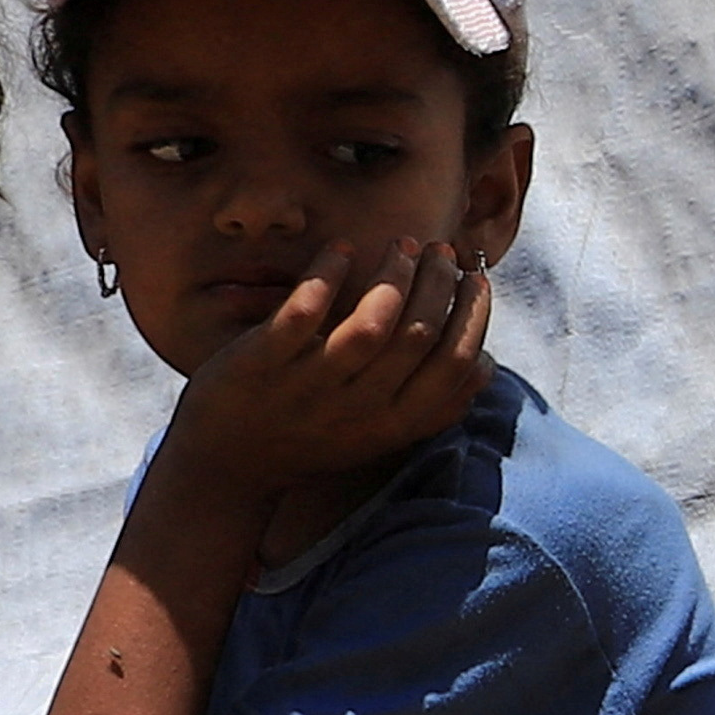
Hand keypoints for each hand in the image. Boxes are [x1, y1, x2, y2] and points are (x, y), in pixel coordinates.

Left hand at [167, 237, 488, 505]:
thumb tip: (486, 364)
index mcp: (394, 425)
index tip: (475, 277)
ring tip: (402, 245)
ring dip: (394, 274)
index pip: (457, 366)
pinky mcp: (263, 365)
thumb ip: (429, 405)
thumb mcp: (380, 434)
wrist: (227, 469)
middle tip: (439, 250)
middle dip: (440, 282)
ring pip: (370, 324)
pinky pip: (302, 314)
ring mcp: (310, 388)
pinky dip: (326, 274)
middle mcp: (359, 409)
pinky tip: (341, 250)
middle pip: (419, 336)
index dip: (474, 314)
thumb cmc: (312, 439)